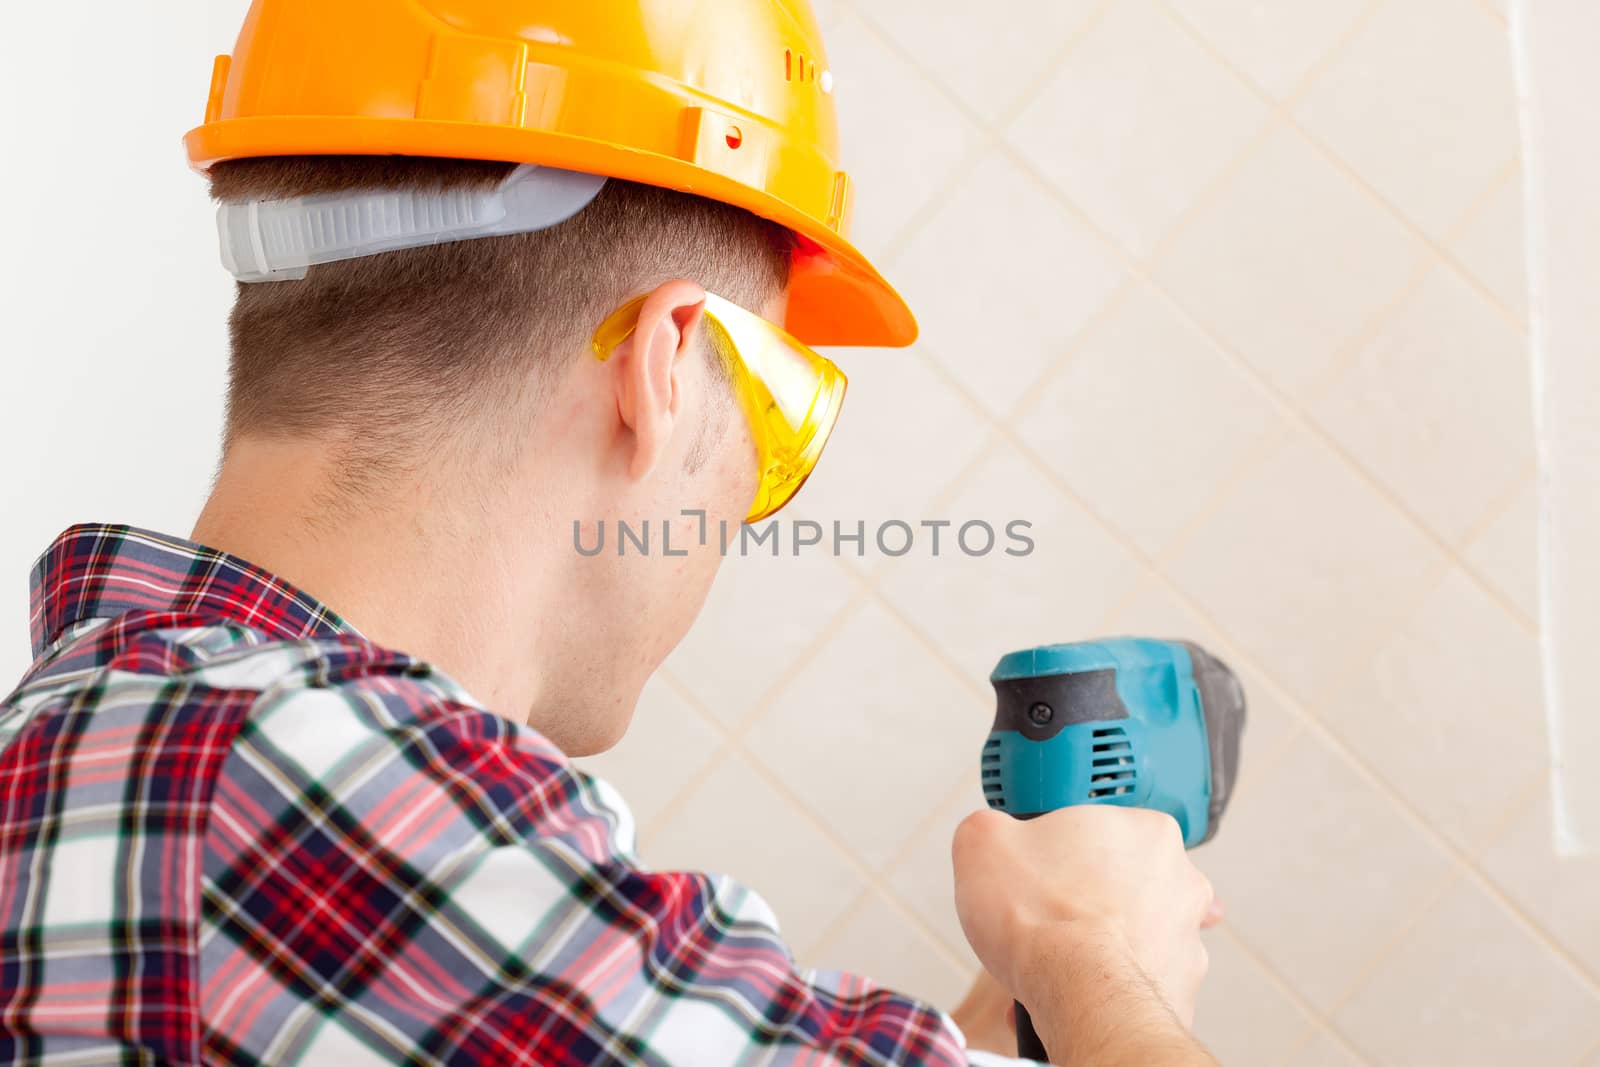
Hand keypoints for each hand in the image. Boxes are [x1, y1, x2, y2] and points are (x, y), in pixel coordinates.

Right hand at [951, 807, 1218, 1064]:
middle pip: (1116, 883)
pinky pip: (1132, 983)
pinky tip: (1065, 992)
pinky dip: (1102, 988)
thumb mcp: (983, 841)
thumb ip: (989, 825)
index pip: (1098, 830)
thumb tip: (990, 835)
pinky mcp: (1181, 988)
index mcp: (1146, 830)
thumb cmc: (1041, 919)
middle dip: (1079, 901)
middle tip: (1040, 916)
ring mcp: (1186, 937)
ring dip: (1092, 946)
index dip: (1058, 852)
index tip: (1037, 870)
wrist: (1078, 997)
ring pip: (1127, 935)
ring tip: (1048, 962)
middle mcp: (1179, 880)